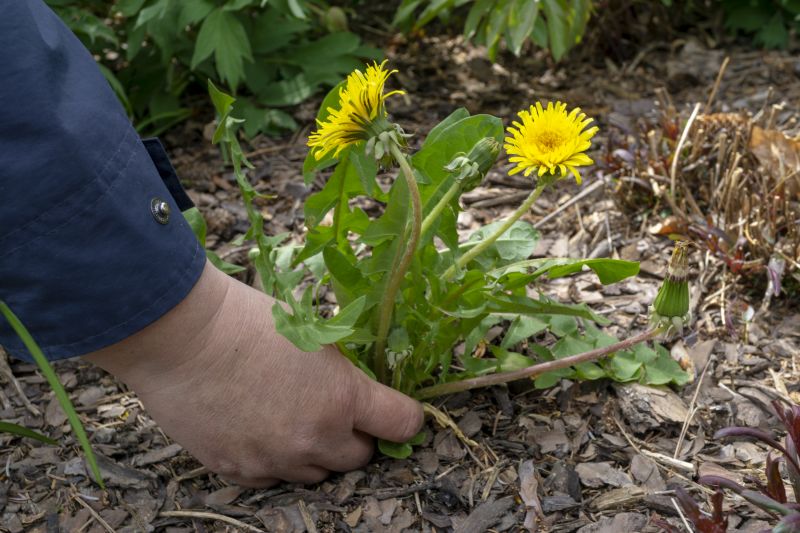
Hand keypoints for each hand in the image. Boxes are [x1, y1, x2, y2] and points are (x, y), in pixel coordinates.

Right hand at [85, 261, 422, 486]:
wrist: (182, 338)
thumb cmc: (248, 321)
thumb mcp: (315, 337)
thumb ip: (342, 376)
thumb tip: (358, 393)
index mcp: (342, 398)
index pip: (402, 424)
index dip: (404, 417)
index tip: (397, 412)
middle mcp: (315, 439)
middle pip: (359, 458)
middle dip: (354, 437)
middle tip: (334, 412)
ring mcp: (275, 460)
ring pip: (316, 474)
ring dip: (315, 453)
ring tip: (291, 419)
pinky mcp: (239, 472)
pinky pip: (273, 478)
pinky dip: (275, 460)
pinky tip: (258, 430)